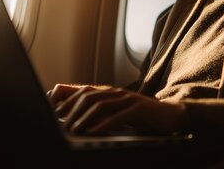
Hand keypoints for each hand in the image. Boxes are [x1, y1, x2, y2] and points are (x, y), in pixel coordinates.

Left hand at [47, 84, 186, 134]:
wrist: (170, 116)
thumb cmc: (141, 117)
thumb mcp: (116, 112)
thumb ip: (99, 111)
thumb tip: (75, 117)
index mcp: (110, 92)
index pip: (83, 91)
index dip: (67, 99)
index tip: (53, 111)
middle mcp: (117, 92)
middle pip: (88, 96)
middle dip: (72, 110)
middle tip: (61, 125)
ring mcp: (128, 99)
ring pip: (100, 105)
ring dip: (84, 118)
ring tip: (73, 130)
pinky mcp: (139, 109)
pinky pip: (118, 116)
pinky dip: (103, 124)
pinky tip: (93, 133)